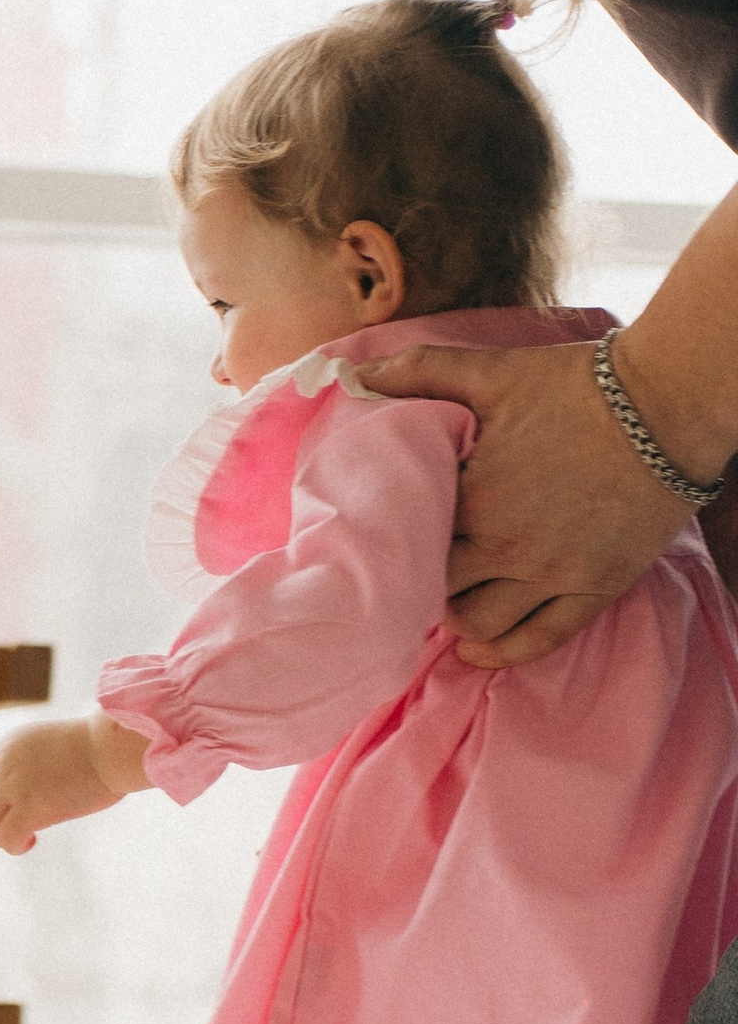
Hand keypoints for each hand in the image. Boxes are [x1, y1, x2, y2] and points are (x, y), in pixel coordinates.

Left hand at [0, 715, 148, 854]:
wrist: (112, 748)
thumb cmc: (102, 748)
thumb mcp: (57, 746)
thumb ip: (40, 763)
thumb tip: (42, 793)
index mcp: (12, 744)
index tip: (10, 809)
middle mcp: (5, 763)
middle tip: (21, 829)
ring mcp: (12, 785)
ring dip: (1, 836)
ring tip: (23, 840)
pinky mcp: (27, 807)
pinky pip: (7, 836)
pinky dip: (14, 845)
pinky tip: (30, 842)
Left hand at [359, 340, 695, 665]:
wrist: (666, 404)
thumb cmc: (576, 385)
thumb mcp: (492, 371)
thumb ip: (421, 372)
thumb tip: (358, 375)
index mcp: (474, 496)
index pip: (406, 540)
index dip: (388, 542)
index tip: (381, 541)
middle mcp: (506, 545)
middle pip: (435, 587)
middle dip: (414, 583)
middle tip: (405, 576)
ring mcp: (552, 572)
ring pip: (481, 623)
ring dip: (454, 619)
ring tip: (444, 605)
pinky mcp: (595, 587)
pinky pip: (540, 639)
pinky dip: (502, 652)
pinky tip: (477, 652)